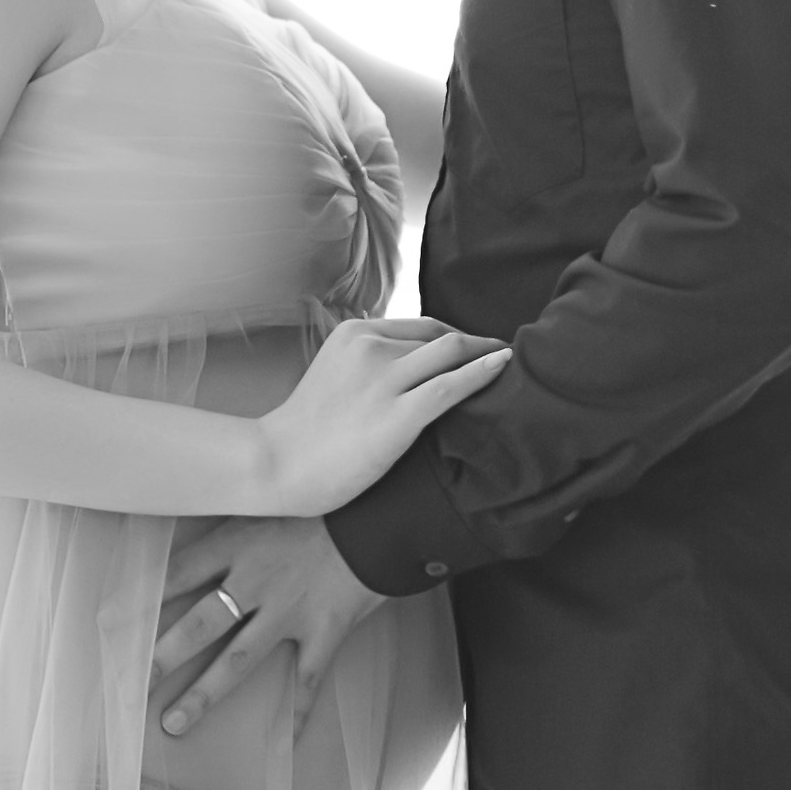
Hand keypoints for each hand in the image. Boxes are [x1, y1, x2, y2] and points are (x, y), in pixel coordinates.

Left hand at [153, 512, 388, 742]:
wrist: (381, 516)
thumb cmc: (321, 506)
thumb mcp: (266, 505)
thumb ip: (230, 527)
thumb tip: (188, 540)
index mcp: (237, 545)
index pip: (176, 575)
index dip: (138, 598)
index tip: (106, 623)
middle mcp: (256, 581)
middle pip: (199, 624)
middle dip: (161, 656)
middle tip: (130, 684)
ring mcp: (290, 611)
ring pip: (237, 660)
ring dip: (204, 695)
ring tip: (173, 723)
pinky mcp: (324, 631)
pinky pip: (307, 680)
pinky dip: (299, 713)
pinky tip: (286, 743)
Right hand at [238, 316, 512, 517]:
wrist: (277, 463)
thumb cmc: (306, 431)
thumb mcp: (334, 375)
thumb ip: (369, 363)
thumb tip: (413, 370)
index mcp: (354, 334)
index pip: (422, 326)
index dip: (457, 337)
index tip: (478, 350)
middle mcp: (370, 347)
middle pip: (441, 336)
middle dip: (477, 344)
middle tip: (504, 357)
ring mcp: (383, 380)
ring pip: (451, 353)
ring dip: (487, 356)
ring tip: (513, 367)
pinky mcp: (396, 415)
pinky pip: (452, 386)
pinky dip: (484, 373)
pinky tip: (505, 368)